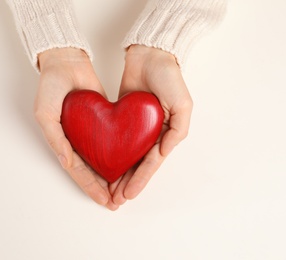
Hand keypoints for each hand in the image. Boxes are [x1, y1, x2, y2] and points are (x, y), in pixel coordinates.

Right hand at [35, 48, 118, 209]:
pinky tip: (130, 163)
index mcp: (63, 141)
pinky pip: (113, 139)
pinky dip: (120, 153)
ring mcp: (92, 130)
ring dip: (113, 175)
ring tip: (125, 190)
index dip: (89, 186)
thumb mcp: (45, 113)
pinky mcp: (105, 119)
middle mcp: (78, 139)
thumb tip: (66, 162)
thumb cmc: (51, 86)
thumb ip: (55, 138)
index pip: (78, 170)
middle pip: (93, 169)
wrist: (67, 61)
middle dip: (103, 187)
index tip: (102, 199)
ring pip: (104, 158)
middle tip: (116, 202)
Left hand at [110, 45, 192, 203]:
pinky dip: (111, 154)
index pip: (152, 162)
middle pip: (138, 164)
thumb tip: (163, 152)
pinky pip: (115, 139)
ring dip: (119, 173)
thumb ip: (177, 130)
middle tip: (115, 200)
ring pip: (126, 155)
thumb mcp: (183, 105)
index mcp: (166, 133)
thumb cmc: (169, 78)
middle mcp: (151, 133)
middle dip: (128, 182)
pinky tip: (102, 164)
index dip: (141, 179)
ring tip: (108, 190)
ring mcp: (136, 127)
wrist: (149, 54)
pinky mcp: (122, 117)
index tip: (128, 194)